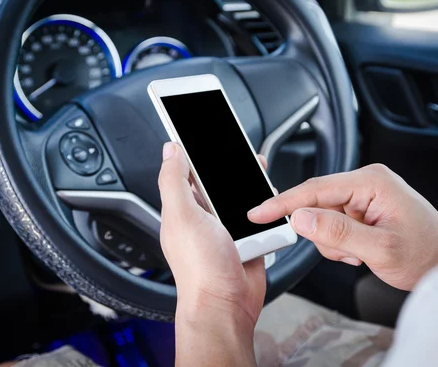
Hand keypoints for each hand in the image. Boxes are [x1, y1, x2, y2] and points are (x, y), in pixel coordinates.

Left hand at [158, 142, 265, 365]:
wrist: (227, 305)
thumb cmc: (200, 269)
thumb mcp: (183, 216)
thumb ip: (174, 181)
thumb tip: (170, 150)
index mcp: (181, 208)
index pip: (185, 170)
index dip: (192, 150)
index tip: (202, 131)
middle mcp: (202, 216)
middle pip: (214, 180)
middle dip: (225, 164)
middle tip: (236, 147)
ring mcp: (224, 228)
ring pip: (237, 196)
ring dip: (246, 183)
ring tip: (255, 166)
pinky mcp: (246, 238)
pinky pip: (255, 215)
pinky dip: (262, 206)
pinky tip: (266, 197)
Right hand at [248, 164, 437, 290]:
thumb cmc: (426, 253)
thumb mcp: (380, 249)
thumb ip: (337, 233)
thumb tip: (300, 218)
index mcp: (371, 182)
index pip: (314, 189)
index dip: (283, 203)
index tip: (258, 213)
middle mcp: (365, 183)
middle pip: (316, 203)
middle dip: (322, 233)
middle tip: (347, 252)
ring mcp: (363, 196)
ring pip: (322, 218)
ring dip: (333, 242)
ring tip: (360, 253)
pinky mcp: (361, 208)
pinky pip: (332, 225)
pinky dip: (339, 244)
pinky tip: (360, 250)